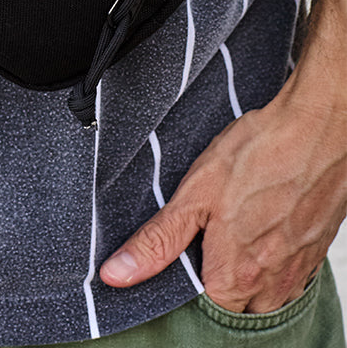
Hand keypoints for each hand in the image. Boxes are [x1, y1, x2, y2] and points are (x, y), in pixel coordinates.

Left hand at [99, 79, 346, 311]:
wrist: (319, 127)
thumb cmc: (260, 153)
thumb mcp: (195, 193)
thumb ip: (158, 240)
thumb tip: (118, 273)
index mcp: (237, 276)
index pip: (205, 308)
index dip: (188, 282)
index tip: (183, 252)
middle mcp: (273, 283)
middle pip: (237, 304)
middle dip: (219, 277)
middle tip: (210, 234)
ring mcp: (300, 268)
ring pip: (267, 290)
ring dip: (249, 268)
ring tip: (235, 225)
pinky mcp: (316, 248)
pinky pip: (290, 270)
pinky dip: (274, 253)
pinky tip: (262, 220)